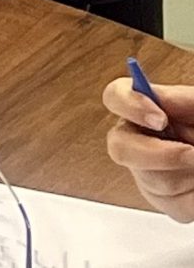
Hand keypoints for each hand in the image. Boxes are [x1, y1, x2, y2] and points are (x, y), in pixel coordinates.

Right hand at [105, 75, 193, 219]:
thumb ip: (184, 100)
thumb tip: (159, 96)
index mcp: (150, 110)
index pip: (115, 97)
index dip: (129, 106)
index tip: (160, 118)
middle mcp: (143, 140)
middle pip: (120, 147)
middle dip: (157, 154)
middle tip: (192, 155)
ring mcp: (151, 172)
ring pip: (150, 181)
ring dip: (186, 176)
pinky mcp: (167, 200)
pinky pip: (174, 204)